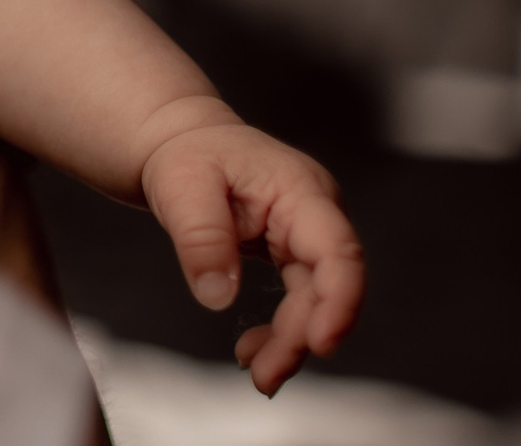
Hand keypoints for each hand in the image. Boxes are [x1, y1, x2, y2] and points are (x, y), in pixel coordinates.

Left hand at [139, 120, 364, 394]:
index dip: (339, 301)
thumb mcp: (181, 186)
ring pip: (314, 300)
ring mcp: (306, 235)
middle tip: (265, 377)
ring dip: (290, 341)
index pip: (338, 251)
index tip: (321, 343)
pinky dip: (279, 328)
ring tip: (258, 374)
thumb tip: (217, 296)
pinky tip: (253, 351)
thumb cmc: (187, 155)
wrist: (182, 143)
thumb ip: (200, 237)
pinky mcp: (293, 253)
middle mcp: (315, 215)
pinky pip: (297, 299)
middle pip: (328, 286)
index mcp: (301, 190)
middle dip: (302, 335)